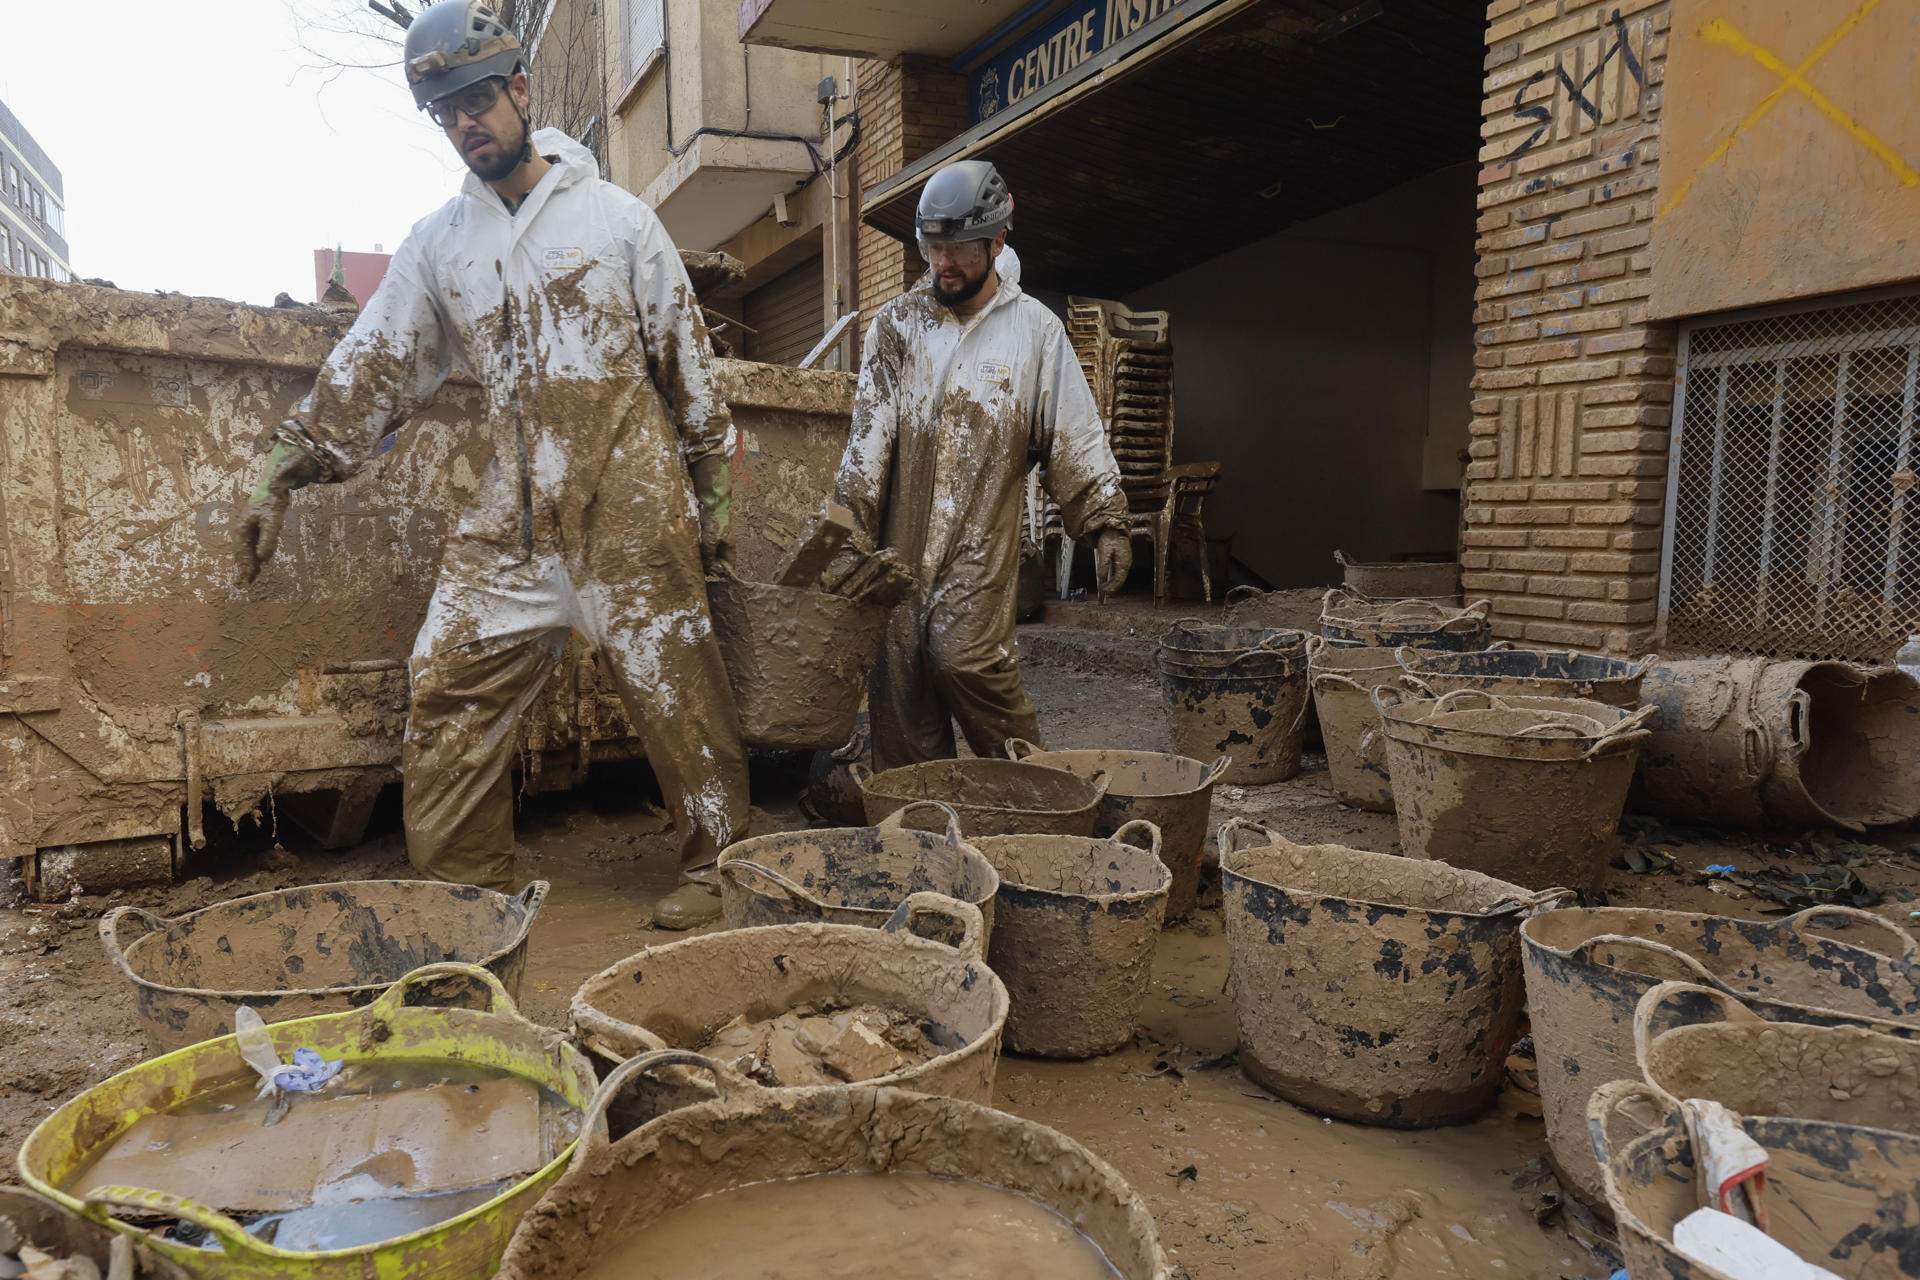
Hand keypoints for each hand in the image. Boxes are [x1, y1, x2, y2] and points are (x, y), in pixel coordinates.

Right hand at [234, 440, 325, 584]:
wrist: (273, 487)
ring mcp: (247, 528)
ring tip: (250, 577)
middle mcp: (241, 529)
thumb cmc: (272, 503)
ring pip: (246, 549)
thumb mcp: (273, 521)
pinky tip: (258, 561)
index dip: (245, 567)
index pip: (242, 553)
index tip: (246, 580)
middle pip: (242, 553)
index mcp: (241, 529)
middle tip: (244, 584)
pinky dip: (253, 554)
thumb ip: (268, 540)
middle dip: (244, 568)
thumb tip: (263, 558)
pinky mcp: (254, 526)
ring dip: (248, 563)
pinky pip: (252, 544)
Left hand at [691, 454, 733, 571]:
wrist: (710, 500)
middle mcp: (724, 545)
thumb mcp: (710, 541)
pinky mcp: (707, 533)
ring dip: (702, 558)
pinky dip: (697, 550)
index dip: (720, 574)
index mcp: (729, 548)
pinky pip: (703, 546)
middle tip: (696, 572)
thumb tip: (711, 571)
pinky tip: (689, 551)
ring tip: (691, 562)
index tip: (709, 579)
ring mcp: (716, 539)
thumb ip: (710, 557)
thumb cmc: (713, 521)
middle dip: (709, 567)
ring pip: (709, 554)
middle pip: (717, 561)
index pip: (728, 567)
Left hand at [1095, 528, 1131, 597]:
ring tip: (1105, 586)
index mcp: (1123, 563)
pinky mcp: (1123, 558)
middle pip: (1120, 579)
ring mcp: (1126, 561)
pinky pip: (1119, 571)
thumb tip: (1101, 577)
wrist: (1114, 528)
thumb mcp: (1104, 552)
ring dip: (1113, 582)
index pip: (1118, 580)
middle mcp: (1126, 563)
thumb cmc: (1110, 538)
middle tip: (1103, 591)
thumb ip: (1103, 565)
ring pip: (1120, 576)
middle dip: (1112, 587)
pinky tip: (1109, 578)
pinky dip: (1114, 576)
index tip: (1104, 591)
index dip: (1111, 587)